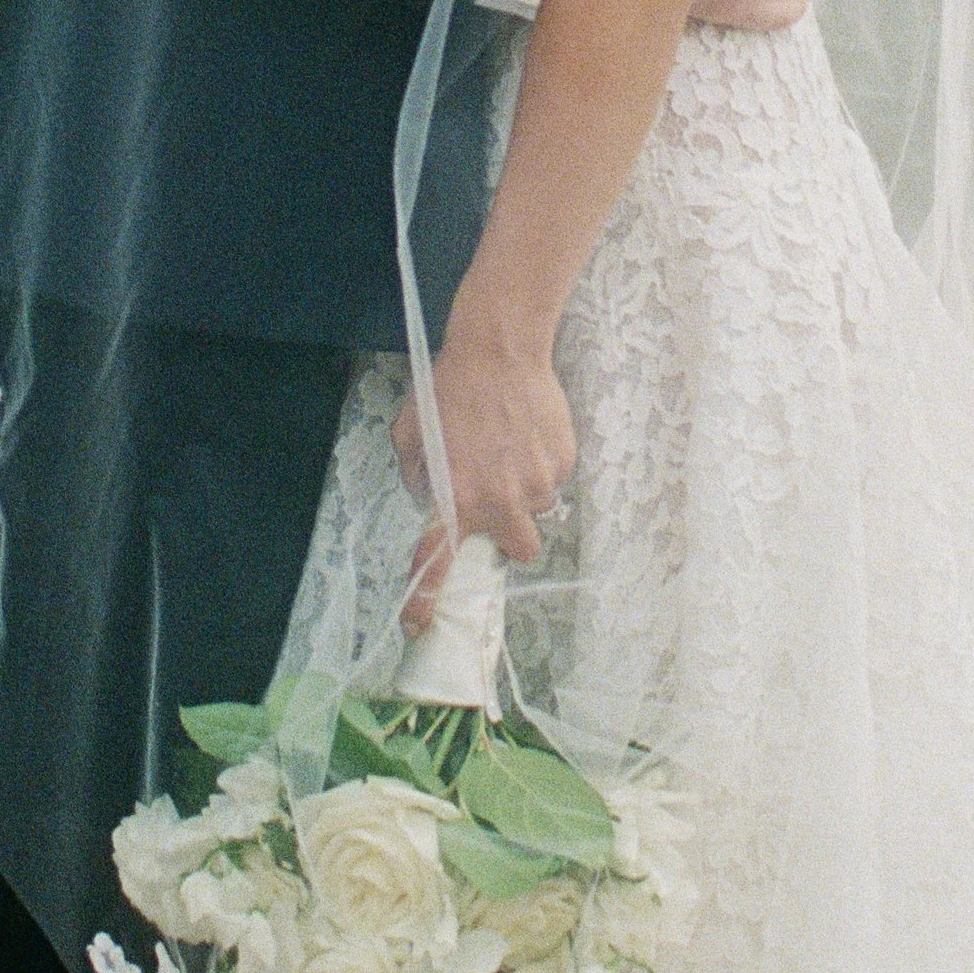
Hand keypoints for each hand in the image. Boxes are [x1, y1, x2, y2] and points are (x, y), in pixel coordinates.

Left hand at [392, 309, 574, 631]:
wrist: (498, 349)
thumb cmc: (449, 388)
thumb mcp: (409, 431)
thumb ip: (415, 474)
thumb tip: (428, 495)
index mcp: (457, 497)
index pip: (441, 560)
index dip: (428, 598)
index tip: (420, 623)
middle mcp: (501, 501)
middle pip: (520, 550)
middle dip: (511, 534)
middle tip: (500, 501)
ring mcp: (537, 482)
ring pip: (539, 509)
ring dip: (526, 491)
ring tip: (511, 447)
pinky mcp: (564, 460)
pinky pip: (555, 477)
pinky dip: (543, 462)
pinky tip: (527, 430)